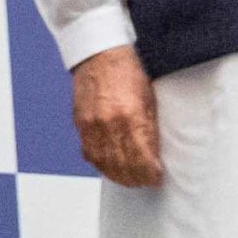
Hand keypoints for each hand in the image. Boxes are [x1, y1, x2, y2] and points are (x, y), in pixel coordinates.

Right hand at [72, 45, 161, 187]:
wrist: (100, 55)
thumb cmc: (126, 72)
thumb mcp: (149, 99)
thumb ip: (149, 128)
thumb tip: (152, 154)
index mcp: (131, 116)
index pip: (142, 158)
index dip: (150, 173)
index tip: (156, 178)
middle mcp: (109, 124)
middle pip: (123, 165)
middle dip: (136, 178)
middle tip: (145, 181)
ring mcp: (92, 125)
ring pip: (104, 164)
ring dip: (118, 176)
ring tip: (129, 180)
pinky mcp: (81, 124)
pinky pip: (90, 153)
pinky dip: (101, 165)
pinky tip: (110, 169)